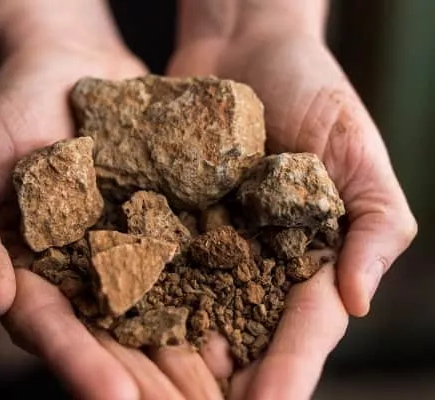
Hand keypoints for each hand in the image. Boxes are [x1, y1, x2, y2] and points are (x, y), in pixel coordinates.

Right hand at [0, 41, 224, 398]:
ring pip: (167, 310)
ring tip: (227, 386)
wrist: (69, 68)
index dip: (83, 366)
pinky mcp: (175, 220)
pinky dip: (221, 285)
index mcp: (42, 277)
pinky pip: (199, 256)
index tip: (117, 399)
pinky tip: (250, 315)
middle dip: (152, 381)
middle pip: (121, 339)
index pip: (60, 332)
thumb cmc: (8, 115)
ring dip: (194, 352)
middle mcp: (94, 274)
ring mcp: (137, 250)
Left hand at [169, 9, 416, 399]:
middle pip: (243, 334)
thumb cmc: (315, 92)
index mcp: (309, 257)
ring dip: (173, 352)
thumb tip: (359, 301)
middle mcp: (255, 260)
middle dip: (224, 381)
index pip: (303, 326)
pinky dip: (139, 293)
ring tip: (148, 391)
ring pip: (192, 309)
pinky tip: (117, 325)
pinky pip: (153, 260)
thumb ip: (373, 226)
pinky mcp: (167, 215)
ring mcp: (208, 241)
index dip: (289, 369)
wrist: (245, 47)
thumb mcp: (360, 155)